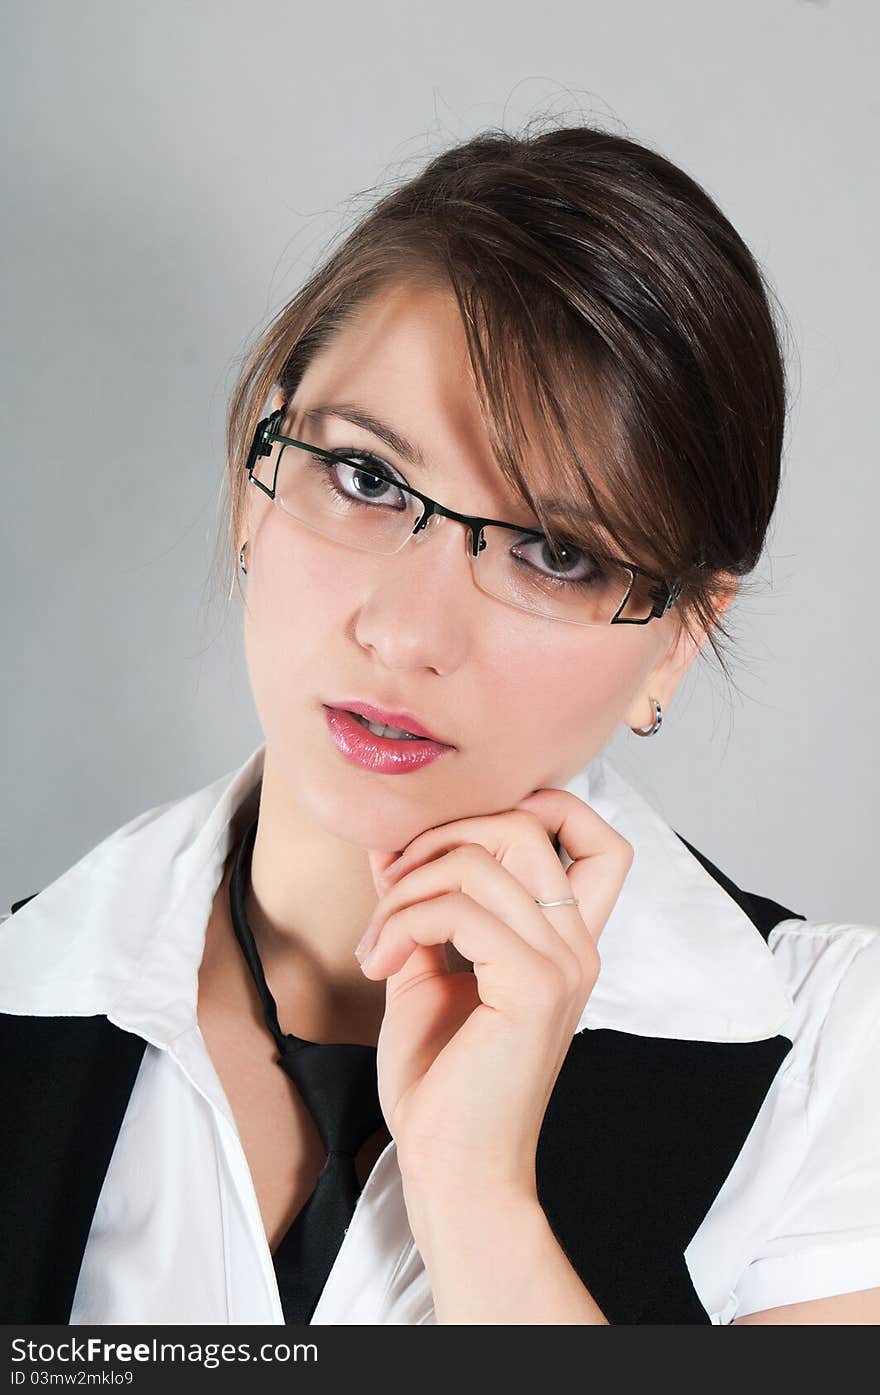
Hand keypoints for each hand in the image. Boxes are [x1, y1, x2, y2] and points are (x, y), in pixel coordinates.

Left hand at [360, 789, 633, 1201]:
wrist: (451, 1169)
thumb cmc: (442, 1083)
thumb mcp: (426, 972)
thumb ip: (421, 905)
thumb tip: (388, 842)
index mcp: (565, 941)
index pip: (600, 840)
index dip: (541, 808)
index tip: (458, 839)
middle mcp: (577, 946)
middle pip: (526, 823)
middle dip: (441, 835)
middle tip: (391, 887)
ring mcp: (563, 964)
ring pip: (482, 859)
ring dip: (407, 887)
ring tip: (378, 940)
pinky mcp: (535, 986)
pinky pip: (460, 909)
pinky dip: (406, 920)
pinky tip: (380, 961)